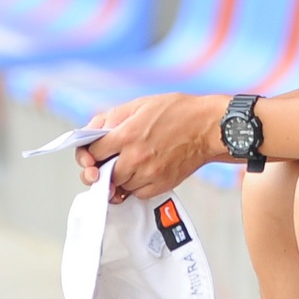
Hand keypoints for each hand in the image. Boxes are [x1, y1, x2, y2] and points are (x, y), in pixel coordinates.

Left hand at [75, 93, 222, 200]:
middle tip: (110, 161)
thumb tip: (89, 135)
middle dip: (103, 167)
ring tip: (132, 163)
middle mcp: (135, 157)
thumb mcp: (139, 105)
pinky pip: (137, 194)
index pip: (92, 153)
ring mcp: (149, 173)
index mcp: (126, 135)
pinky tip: (144, 172)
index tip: (97, 151)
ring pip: (119, 186)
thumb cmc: (178, 112)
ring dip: (120, 177)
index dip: (91, 152)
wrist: (210, 127)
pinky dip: (136, 186)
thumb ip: (109, 119)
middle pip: (103, 174)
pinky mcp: (161, 184)